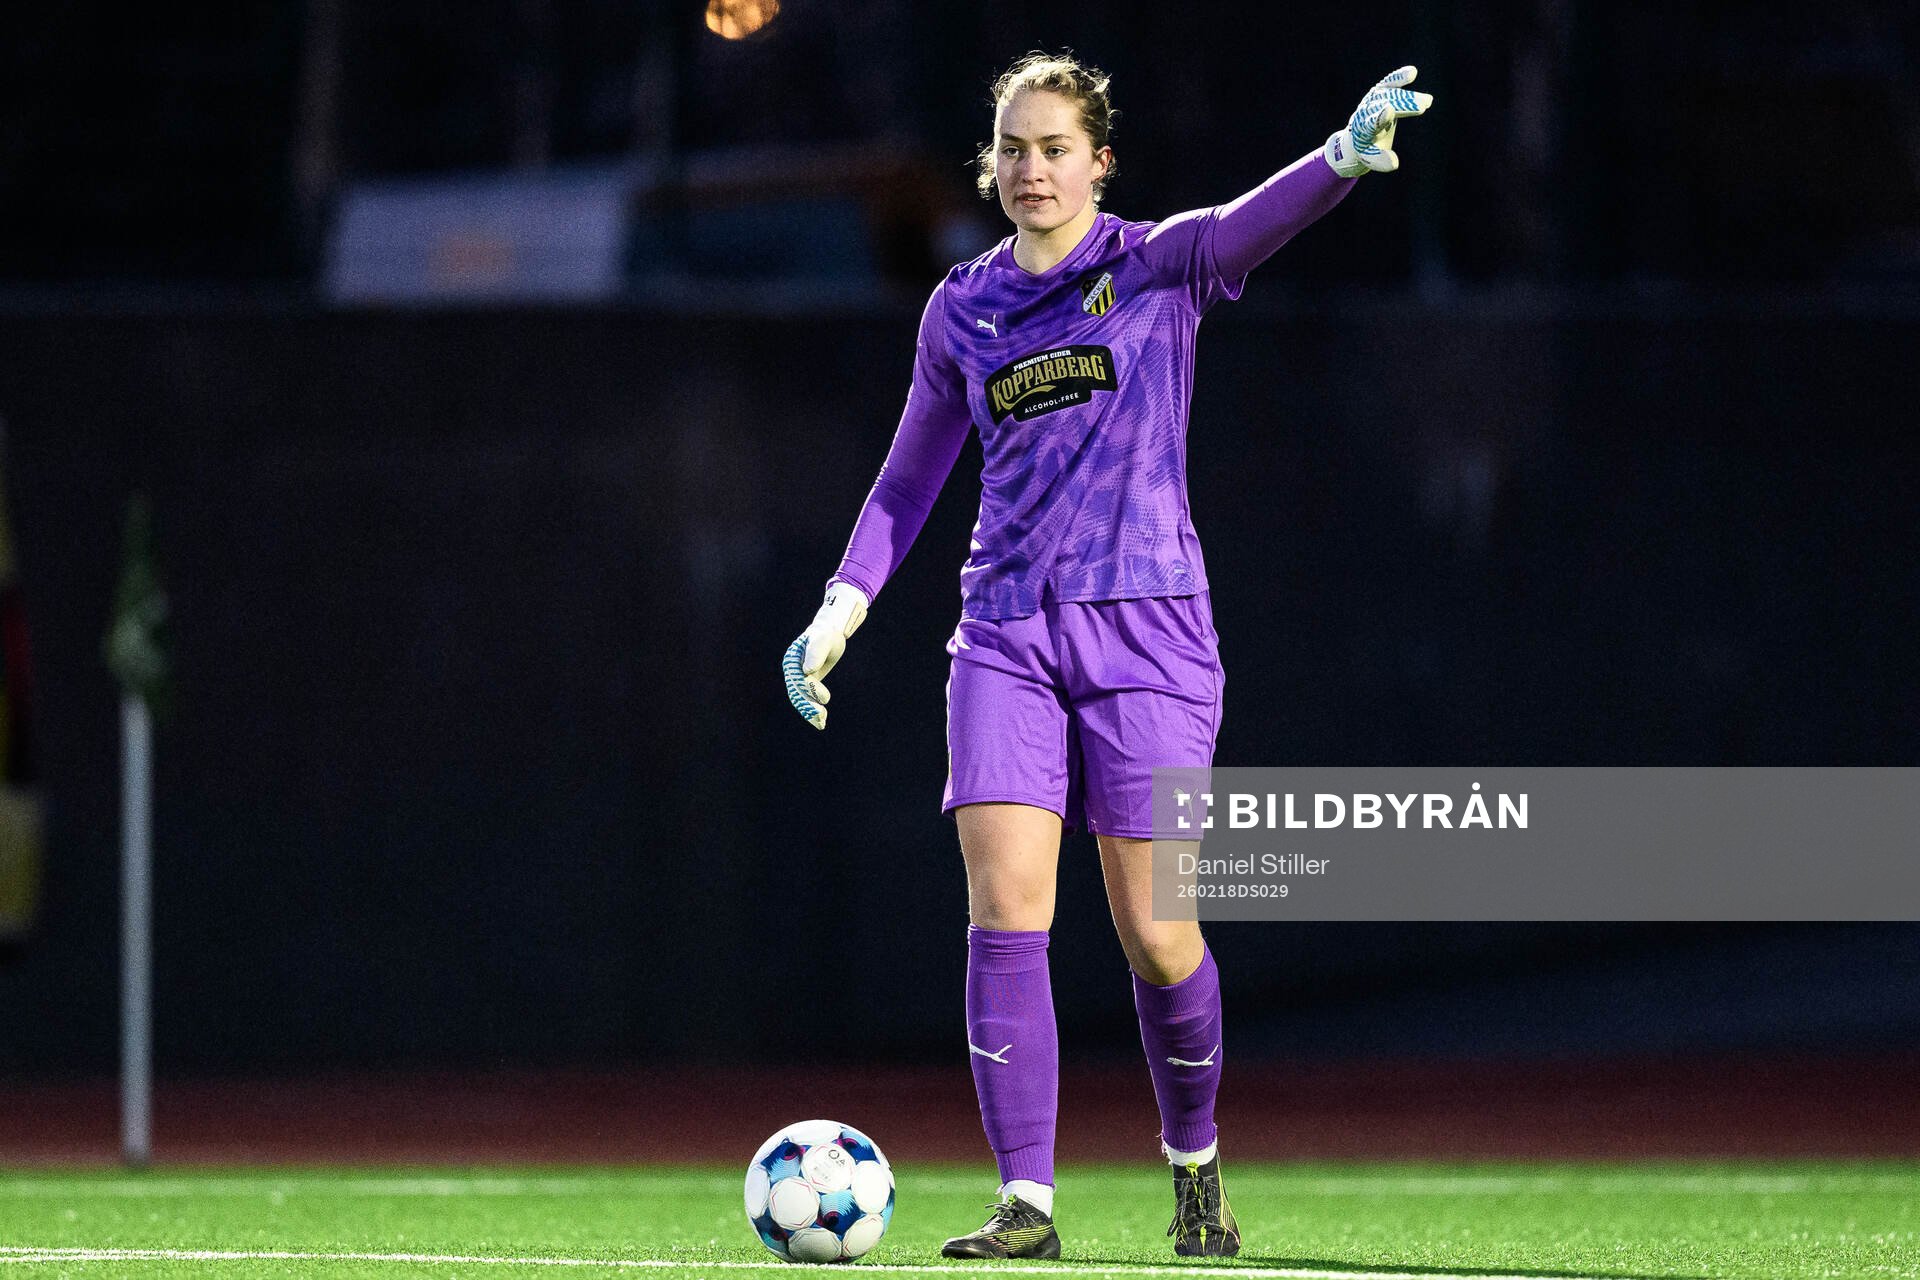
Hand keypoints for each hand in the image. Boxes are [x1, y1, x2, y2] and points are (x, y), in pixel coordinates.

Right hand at [783, 582, 869, 729]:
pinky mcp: (806, 681)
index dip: (810, 690)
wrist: (830, 630)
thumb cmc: (827, 633)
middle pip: (797, 692)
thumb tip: (807, 671)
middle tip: (822, 717)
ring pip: (800, 698)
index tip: (826, 698)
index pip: (798, 679)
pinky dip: (812, 709)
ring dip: (809, 712)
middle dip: (808, 706)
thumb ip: (815, 653)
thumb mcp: (823, 640)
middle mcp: (792, 669)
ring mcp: (797, 676)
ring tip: (821, 723)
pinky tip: (821, 720)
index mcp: (792, 659)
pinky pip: (806, 698)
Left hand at [1324, 65, 1432, 176]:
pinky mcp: (1379, 94)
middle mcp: (1364, 113)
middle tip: (1422, 105)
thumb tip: (1394, 163)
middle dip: (1403, 106)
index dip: (1379, 117)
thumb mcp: (1371, 159)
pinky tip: (1412, 72)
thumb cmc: (1366, 150)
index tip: (1389, 111)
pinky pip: (1389, 83)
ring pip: (1390, 95)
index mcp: (1361, 130)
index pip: (1370, 122)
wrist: (1356, 138)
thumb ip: (1381, 160)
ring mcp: (1371, 102)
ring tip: (1427, 102)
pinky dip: (1398, 78)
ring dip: (1408, 97)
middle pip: (1384, 106)